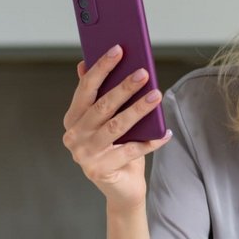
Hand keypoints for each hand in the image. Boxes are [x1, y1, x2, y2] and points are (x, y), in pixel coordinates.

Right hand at [62, 44, 171, 212]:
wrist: (121, 188)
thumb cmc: (116, 149)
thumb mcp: (107, 121)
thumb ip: (98, 96)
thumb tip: (88, 62)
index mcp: (72, 119)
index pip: (86, 88)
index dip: (101, 68)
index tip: (118, 49)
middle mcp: (73, 136)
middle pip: (102, 106)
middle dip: (124, 87)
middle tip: (144, 73)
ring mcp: (84, 155)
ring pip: (116, 126)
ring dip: (139, 110)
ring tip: (157, 96)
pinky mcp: (100, 170)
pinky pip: (131, 150)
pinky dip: (150, 141)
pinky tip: (166, 132)